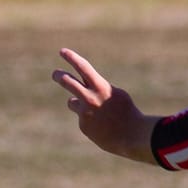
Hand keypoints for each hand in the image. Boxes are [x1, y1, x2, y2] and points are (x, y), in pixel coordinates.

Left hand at [52, 48, 159, 164]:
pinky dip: (91, 120)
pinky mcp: (84, 126)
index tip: (62, 51)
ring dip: (78, 103)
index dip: (71, 58)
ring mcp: (85, 112)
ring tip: (94, 110)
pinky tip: (102, 127)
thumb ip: (100, 89)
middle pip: (67, 82)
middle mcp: (90, 98)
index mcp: (101, 87)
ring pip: (72, 102)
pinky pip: (83, 118)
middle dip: (58, 76)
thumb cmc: (128, 113)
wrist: (132, 136)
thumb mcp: (117, 94)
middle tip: (54, 73)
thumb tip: (85, 90)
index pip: (83, 67)